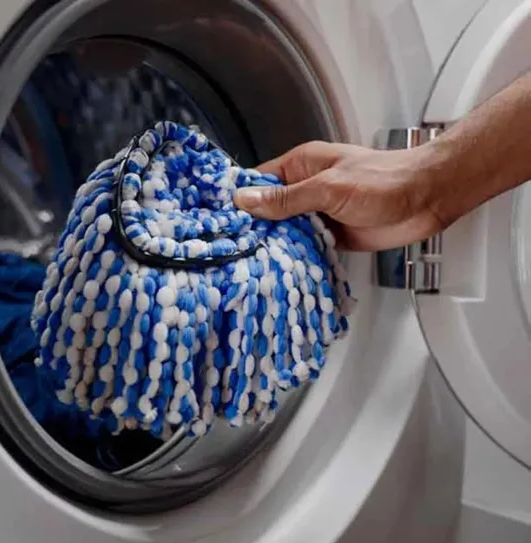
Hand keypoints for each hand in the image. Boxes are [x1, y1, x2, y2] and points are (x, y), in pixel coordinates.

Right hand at [234, 141, 446, 250]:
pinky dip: (295, 257)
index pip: (259, 182)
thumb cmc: (383, 181)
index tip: (219, 220)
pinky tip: (280, 270)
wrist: (426, 199)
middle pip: (269, 211)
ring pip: (286, 232)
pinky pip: (306, 247)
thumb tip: (246, 200)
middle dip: (254, 229)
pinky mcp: (331, 236)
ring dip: (275, 246)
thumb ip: (287, 198)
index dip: (240, 200)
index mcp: (301, 168)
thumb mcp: (329, 188)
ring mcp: (318, 215)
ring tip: (249, 265)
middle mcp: (305, 191)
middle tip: (230, 251)